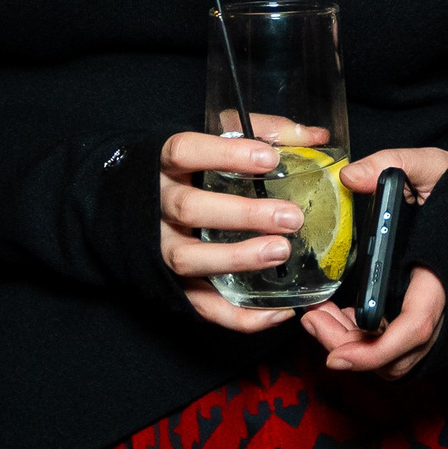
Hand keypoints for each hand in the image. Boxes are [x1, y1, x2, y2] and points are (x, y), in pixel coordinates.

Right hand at [157, 130, 310, 335]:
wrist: (131, 206)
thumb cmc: (191, 167)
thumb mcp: (218, 138)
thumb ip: (265, 132)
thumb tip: (316, 136)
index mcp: (167, 164)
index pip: (185, 151)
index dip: (225, 154)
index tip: (269, 159)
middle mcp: (156, 206)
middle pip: (188, 209)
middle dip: (241, 214)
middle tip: (289, 217)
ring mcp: (159, 248)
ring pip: (187, 258)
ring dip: (236, 258)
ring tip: (280, 252)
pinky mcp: (170, 286)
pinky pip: (199, 306)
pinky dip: (238, 316)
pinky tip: (277, 311)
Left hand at [296, 146, 447, 377]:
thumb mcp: (435, 166)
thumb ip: (393, 163)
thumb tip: (350, 176)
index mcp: (442, 276)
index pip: (412, 329)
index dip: (374, 351)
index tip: (335, 356)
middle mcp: (445, 307)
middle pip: (396, 356)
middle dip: (348, 349)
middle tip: (312, 319)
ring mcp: (442, 318)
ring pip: (396, 359)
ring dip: (355, 347)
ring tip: (322, 316)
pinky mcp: (434, 318)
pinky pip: (401, 349)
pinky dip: (370, 343)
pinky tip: (347, 312)